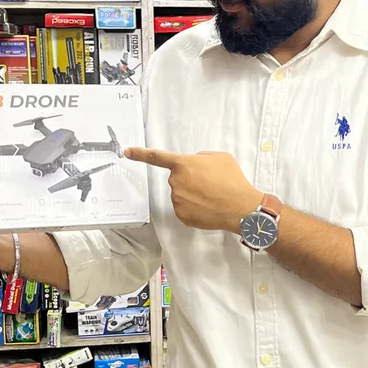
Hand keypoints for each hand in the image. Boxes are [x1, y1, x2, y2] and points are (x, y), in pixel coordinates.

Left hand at [125, 147, 261, 232]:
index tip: (127, 152)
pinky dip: (195, 208)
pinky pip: (185, 209)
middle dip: (190, 179)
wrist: (240, 207)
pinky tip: (209, 207)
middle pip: (178, 179)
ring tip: (213, 196)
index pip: (157, 157)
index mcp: (183, 164)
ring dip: (193, 194)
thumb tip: (195, 164)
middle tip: (210, 183)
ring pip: (182, 194)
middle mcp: (176, 182)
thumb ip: (201, 158)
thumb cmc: (232, 180)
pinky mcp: (182, 216)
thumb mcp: (219, 157)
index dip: (140, 154)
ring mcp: (177, 200)